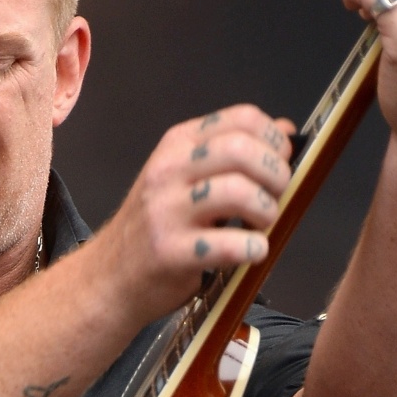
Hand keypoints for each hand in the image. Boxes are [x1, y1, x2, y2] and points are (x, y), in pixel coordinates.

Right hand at [102, 104, 294, 327]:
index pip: (243, 119)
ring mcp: (166, 211)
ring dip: (266, 212)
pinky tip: (250, 253)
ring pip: (239, 192)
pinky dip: (254, 250)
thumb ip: (233, 155)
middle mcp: (169, 170)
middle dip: (276, 175)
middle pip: (243, 150)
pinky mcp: (170, 252)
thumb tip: (286, 130)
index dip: (275, 141)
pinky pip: (230, 245)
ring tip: (260, 226)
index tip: (281, 164)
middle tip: (274, 198)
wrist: (110, 277)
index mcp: (177, 144)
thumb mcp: (188, 178)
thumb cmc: (157, 228)